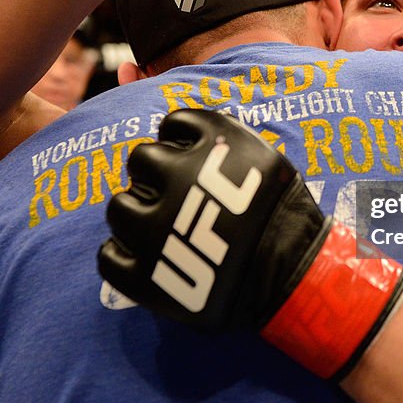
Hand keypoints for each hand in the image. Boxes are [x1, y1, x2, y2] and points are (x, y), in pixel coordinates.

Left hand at [99, 109, 402, 379]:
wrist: (293, 278)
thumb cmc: (286, 215)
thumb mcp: (264, 158)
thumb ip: (222, 142)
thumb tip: (177, 127)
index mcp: (210, 146)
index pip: (173, 125)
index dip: (180, 141)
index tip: (190, 157)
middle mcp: (176, 179)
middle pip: (140, 160)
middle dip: (155, 174)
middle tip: (174, 194)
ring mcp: (155, 229)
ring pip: (118, 206)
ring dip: (134, 211)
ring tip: (156, 225)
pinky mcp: (145, 275)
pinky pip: (108, 258)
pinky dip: (119, 255)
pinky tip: (138, 256)